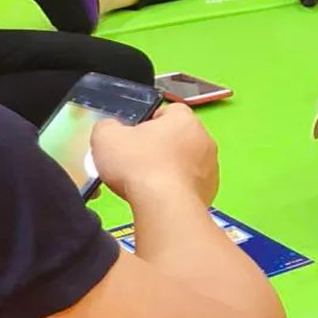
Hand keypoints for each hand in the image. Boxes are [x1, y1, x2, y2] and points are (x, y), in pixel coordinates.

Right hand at [91, 103, 219, 204]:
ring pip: (187, 162)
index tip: (135, 135)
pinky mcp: (211, 191)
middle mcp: (204, 139)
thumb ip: (108, 126)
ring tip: (149, 182)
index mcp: (183, 119)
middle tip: (139, 160)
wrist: (165, 207)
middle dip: (161, 147)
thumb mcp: (106, 137)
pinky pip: (192, 184)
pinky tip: (163, 197)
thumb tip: (112, 129)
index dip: (149, 121)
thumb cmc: (139, 166)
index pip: (169, 110)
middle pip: (179, 137)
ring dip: (171, 168)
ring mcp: (211, 167)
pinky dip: (179, 189)